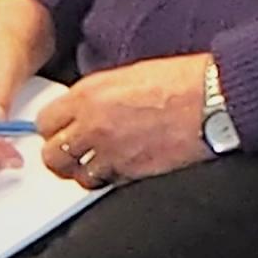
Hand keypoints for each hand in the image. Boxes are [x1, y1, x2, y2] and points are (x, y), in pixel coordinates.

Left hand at [32, 53, 213, 189]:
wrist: (212, 99)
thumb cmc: (182, 80)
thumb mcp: (128, 75)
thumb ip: (98, 96)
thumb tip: (85, 110)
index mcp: (88, 94)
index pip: (45, 122)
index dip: (53, 130)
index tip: (61, 132)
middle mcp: (92, 124)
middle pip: (53, 154)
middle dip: (61, 156)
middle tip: (74, 155)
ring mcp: (111, 151)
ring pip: (77, 175)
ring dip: (85, 172)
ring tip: (98, 166)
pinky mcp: (131, 171)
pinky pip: (107, 183)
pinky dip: (110, 179)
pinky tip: (122, 168)